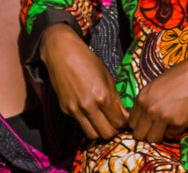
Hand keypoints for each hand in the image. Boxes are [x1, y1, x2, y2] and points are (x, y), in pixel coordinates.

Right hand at [40, 23, 127, 139]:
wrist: (62, 53)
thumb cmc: (88, 60)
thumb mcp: (107, 76)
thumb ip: (115, 98)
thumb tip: (124, 115)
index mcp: (102, 96)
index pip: (118, 122)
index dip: (124, 123)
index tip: (125, 119)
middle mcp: (88, 106)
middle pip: (106, 134)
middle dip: (113, 130)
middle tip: (115, 122)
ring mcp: (75, 110)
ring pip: (92, 135)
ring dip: (100, 131)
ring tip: (103, 121)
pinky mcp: (65, 110)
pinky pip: (80, 124)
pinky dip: (88, 123)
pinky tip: (91, 113)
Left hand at [128, 34, 187, 142]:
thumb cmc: (181, 75)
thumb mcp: (156, 85)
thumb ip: (147, 101)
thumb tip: (143, 119)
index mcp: (142, 97)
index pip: (131, 123)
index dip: (140, 124)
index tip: (148, 123)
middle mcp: (150, 108)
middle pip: (140, 135)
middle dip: (148, 133)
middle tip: (158, 127)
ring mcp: (163, 117)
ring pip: (154, 139)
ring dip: (161, 134)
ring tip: (170, 123)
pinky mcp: (178, 122)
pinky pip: (172, 136)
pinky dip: (176, 130)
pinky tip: (182, 117)